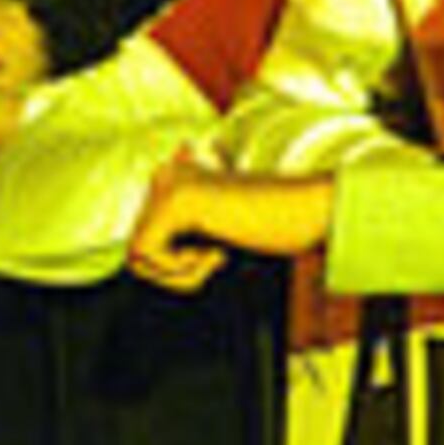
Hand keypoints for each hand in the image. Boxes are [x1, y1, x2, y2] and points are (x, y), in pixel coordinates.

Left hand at [125, 150, 333, 292]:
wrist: (311, 210)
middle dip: (177, 267)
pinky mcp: (176, 203)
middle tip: (222, 248)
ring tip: (219, 250)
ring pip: (137, 257)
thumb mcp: (215, 230)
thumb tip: (132, 260)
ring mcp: (169, 185)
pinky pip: (146, 256)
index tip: (220, 243)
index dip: (177, 261)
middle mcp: (166, 174)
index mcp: (174, 175)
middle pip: (136, 250)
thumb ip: (177, 235)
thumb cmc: (274, 225)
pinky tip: (217, 250)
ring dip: (180, 271)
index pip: (143, 238)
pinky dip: (181, 270)